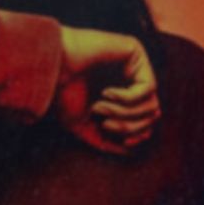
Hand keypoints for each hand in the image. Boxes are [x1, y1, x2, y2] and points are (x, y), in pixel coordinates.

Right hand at [56, 26, 159, 154]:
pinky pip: (148, 87)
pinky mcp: (136, 53)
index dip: (140, 134)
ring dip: (124, 113)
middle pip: (152, 114)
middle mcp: (130, 80)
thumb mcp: (83, 126)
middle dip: (129, 126)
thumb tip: (131, 151)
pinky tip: (106, 92)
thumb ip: (106, 140)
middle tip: (105, 124)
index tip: (126, 142)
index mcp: (121, 95)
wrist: (51, 70)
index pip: (146, 120)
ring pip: (151, 103)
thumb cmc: (62, 95)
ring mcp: (134, 66)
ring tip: (99, 106)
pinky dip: (126, 97)